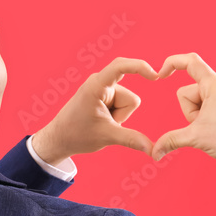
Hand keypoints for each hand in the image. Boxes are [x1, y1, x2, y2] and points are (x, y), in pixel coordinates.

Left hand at [31, 57, 159, 164]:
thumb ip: (132, 139)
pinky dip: (115, 116)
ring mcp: (102, 89)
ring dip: (118, 117)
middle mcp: (100, 83)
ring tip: (100, 122)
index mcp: (96, 85)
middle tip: (103, 123)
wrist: (59, 139)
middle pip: (130, 98)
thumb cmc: (76, 134)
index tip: (156, 76)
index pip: (121, 66)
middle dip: (122, 115)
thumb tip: (153, 149)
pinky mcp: (104, 96)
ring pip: (127, 104)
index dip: (140, 67)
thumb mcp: (107, 137)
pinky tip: (101, 121)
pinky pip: (121, 105)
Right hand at [151, 53, 215, 173]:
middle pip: (188, 93)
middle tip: (205, 126)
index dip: (171, 63)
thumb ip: (170, 140)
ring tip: (214, 129)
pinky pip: (207, 107)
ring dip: (198, 117)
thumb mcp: (195, 138)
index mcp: (214, 85)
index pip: (190, 62)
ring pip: (197, 102)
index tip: (160, 74)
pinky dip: (205, 119)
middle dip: (189, 112)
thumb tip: (154, 152)